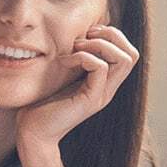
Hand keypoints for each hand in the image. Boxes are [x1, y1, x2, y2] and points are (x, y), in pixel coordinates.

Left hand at [14, 24, 138, 154]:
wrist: (33, 132)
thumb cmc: (42, 102)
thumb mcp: (63, 75)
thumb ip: (75, 58)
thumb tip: (77, 34)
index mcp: (105, 82)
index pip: (129, 53)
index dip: (112, 35)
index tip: (87, 34)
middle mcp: (108, 88)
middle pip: (132, 54)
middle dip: (111, 36)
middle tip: (85, 37)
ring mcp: (102, 95)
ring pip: (124, 60)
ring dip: (99, 45)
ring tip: (76, 48)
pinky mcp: (90, 100)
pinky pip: (100, 68)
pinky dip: (82, 56)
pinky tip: (64, 61)